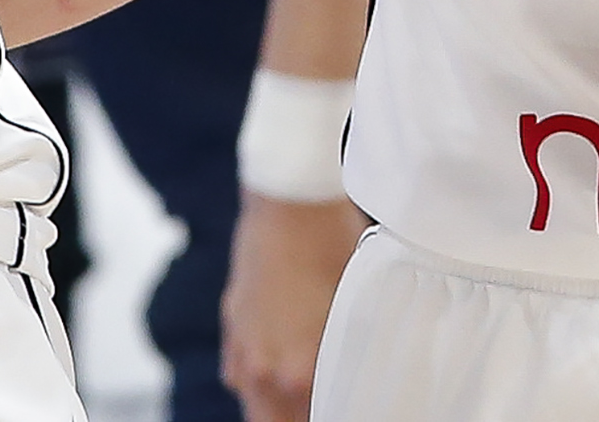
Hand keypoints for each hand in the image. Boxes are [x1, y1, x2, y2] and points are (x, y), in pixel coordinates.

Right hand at [222, 191, 364, 421]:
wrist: (288, 199)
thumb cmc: (331, 244)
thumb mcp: (358, 304)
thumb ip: (354, 353)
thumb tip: (366, 378)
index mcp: (299, 372)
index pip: (316, 418)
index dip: (337, 412)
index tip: (352, 404)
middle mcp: (263, 369)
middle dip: (301, 417)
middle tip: (329, 403)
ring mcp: (242, 348)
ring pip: (255, 403)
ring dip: (278, 405)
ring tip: (306, 393)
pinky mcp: (231, 325)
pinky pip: (240, 374)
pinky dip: (259, 379)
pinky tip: (279, 365)